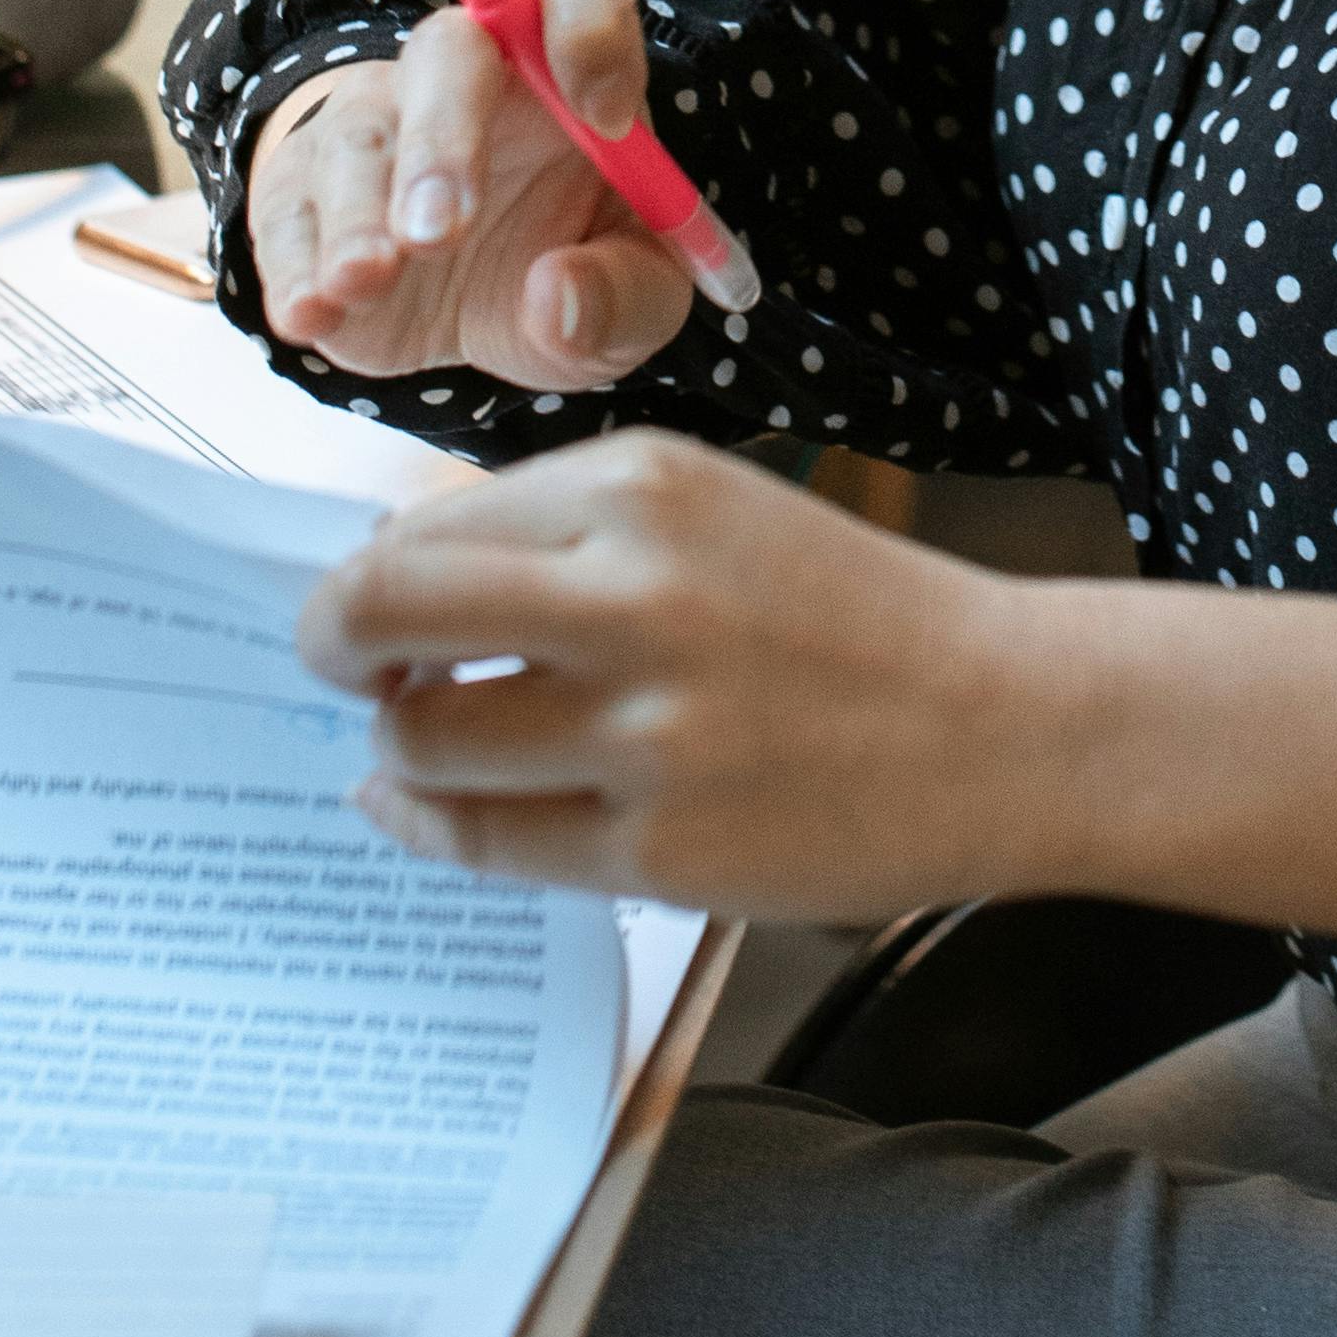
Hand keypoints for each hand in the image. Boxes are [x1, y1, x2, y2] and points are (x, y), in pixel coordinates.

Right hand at [243, 0, 695, 394]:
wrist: (472, 319)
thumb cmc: (566, 265)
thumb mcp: (634, 297)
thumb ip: (625, 295)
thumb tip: (558, 298)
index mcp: (561, 57)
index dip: (589, 7)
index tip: (607, 117)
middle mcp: (463, 68)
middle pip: (446, 49)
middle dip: (442, 136)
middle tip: (441, 230)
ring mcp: (373, 123)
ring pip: (358, 132)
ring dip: (359, 211)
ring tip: (368, 278)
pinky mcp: (301, 191)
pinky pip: (286, 209)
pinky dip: (295, 264)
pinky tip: (314, 310)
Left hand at [299, 433, 1064, 913]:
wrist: (1006, 723)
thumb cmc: (846, 616)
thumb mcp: (708, 512)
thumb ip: (559, 531)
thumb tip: (392, 567)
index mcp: (641, 489)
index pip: (422, 528)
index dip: (368, 575)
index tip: (363, 607)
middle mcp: (632, 596)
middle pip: (380, 614)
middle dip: (330, 644)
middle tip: (339, 667)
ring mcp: (644, 732)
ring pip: (419, 740)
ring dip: (397, 745)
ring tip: (420, 744)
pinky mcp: (660, 847)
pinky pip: (483, 841)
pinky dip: (429, 825)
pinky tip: (430, 810)